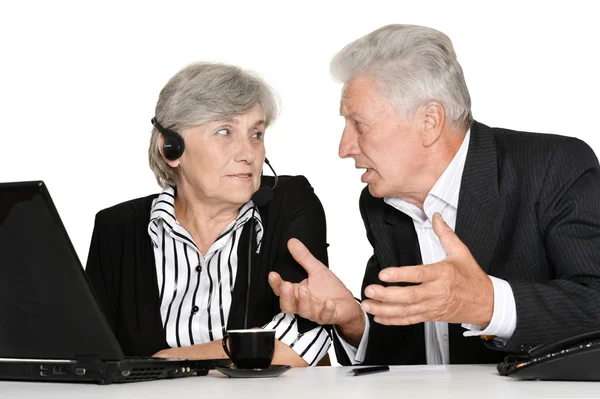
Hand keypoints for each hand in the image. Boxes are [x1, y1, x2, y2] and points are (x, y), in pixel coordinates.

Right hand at [269, 238, 364, 343]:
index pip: (282, 290)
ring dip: (304, 301)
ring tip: (305, 289)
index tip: (273, 275)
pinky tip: (329, 302)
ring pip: (304, 311)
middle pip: (287, 305)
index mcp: (298, 292)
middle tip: (286, 286)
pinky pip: (325, 316)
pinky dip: (327, 309)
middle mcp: (304, 303)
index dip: (275, 284)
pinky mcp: (328, 316)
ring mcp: (315, 311)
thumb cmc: (330, 290)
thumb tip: (293, 243)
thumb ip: (303, 257)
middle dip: (286, 296)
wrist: (346, 304)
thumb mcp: (317, 269)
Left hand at [362, 213, 493, 326]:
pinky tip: (379, 316)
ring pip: (406, 311)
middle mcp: (436, 292)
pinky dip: (393, 320)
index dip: (400, 275)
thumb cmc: (473, 279)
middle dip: (386, 295)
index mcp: (442, 275)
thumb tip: (436, 217)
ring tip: (368, 305)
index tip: (384, 274)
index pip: (418, 275)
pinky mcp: (430, 316)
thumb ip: (446, 234)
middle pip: (409, 296)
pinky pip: (409, 320)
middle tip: (370, 290)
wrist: (487, 304)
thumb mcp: (462, 253)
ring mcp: (432, 306)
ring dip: (385, 309)